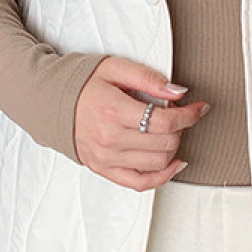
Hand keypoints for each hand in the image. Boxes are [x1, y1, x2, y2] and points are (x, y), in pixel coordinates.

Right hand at [74, 56, 209, 190]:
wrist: (52, 102)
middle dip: (180, 128)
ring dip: (173, 147)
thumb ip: (148, 78)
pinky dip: (162, 176)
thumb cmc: (84, 83)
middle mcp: (109, 138)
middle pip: (164, 143)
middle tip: (178, 114)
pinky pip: (140, 183)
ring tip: (169, 132)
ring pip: (157, 163)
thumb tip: (178, 92)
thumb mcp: (115, 68)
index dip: (189, 115)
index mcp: (112, 110)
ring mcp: (106, 158)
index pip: (164, 121)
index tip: (199, 108)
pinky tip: (174, 163)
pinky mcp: (104, 170)